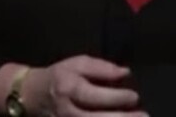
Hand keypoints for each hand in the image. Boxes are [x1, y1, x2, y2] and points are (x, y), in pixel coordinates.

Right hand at [22, 55, 146, 116]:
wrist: (32, 95)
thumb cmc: (60, 76)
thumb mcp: (78, 64)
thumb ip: (102, 68)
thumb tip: (125, 72)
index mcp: (70, 89)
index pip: (94, 96)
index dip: (115, 97)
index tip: (134, 96)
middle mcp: (67, 110)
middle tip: (143, 116)